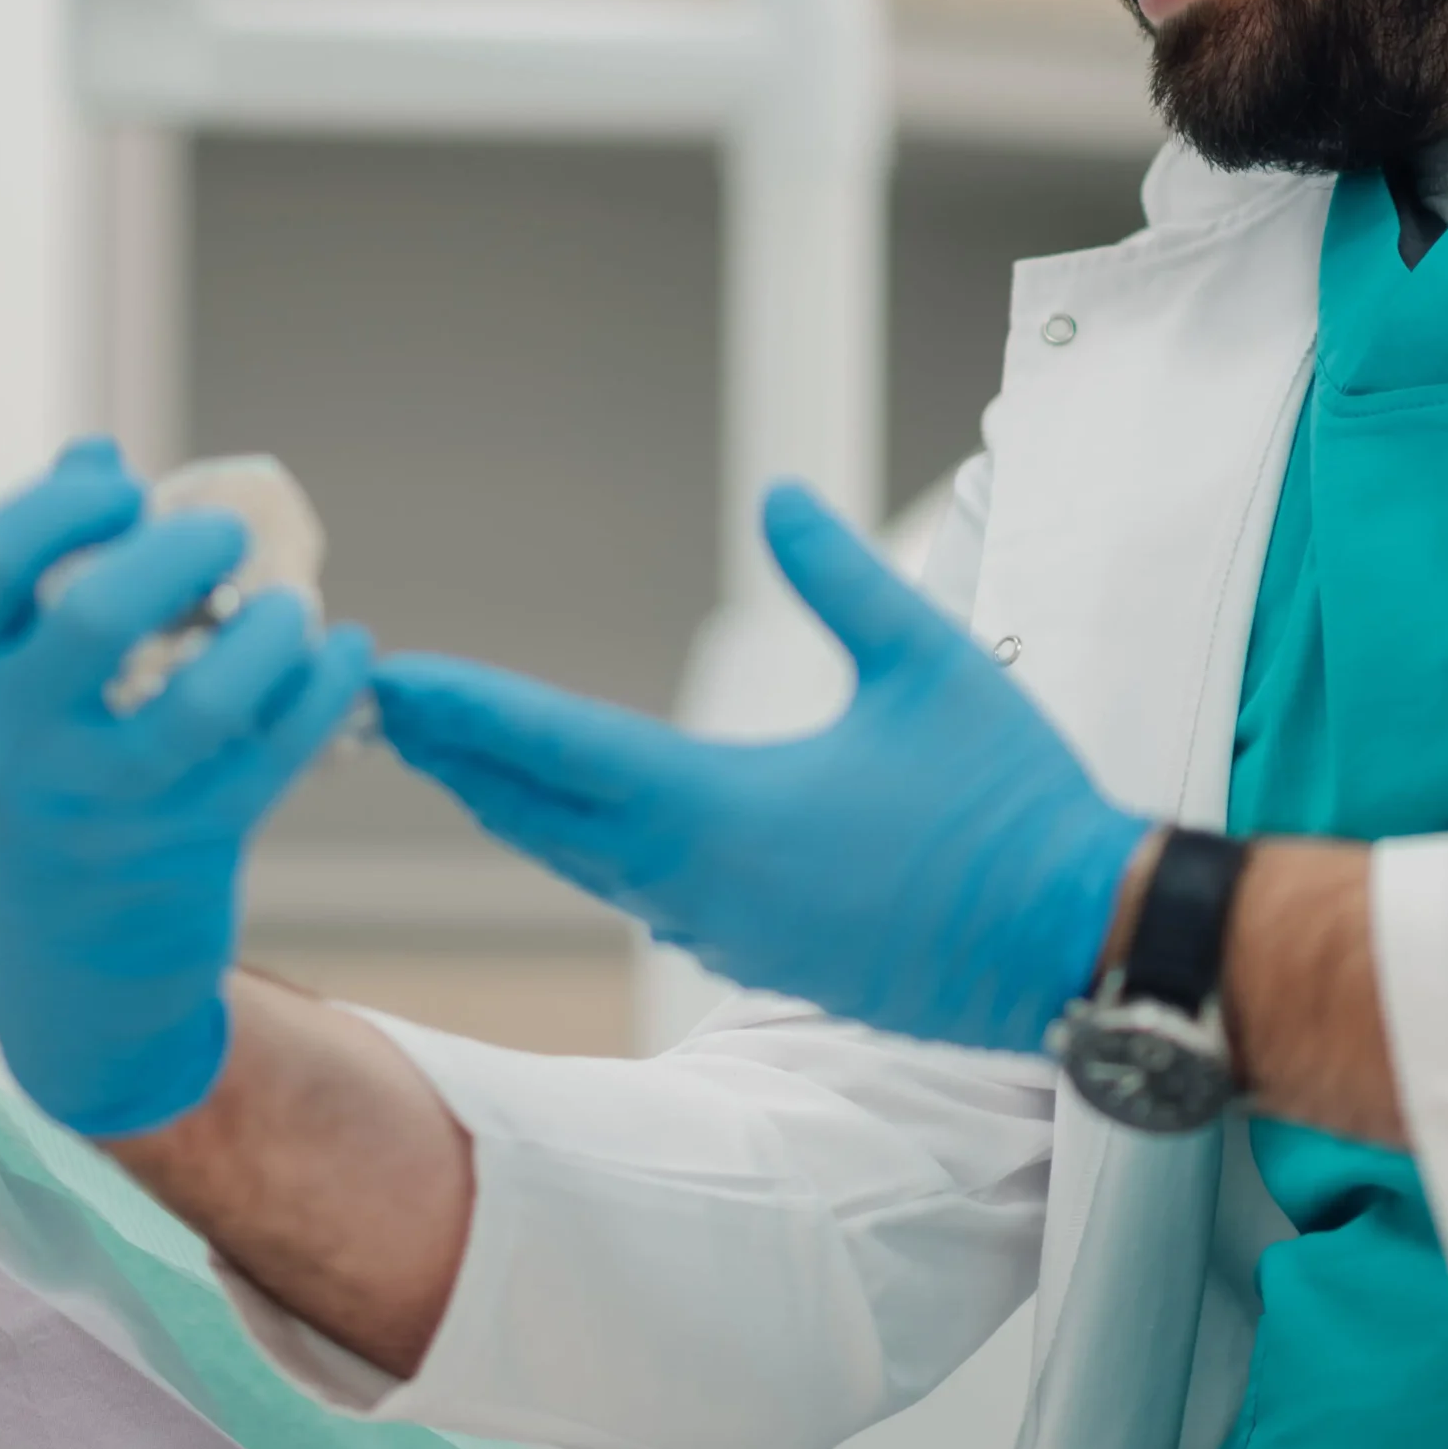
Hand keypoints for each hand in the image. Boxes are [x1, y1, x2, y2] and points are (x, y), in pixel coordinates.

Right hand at [0, 438, 370, 1137]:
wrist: (56, 985)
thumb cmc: (39, 801)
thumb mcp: (6, 704)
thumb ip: (42, 588)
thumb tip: (91, 454)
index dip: (61, 503)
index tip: (123, 483)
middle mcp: (15, 750)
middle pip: (92, 621)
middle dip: (174, 554)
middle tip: (226, 536)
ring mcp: (97, 811)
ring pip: (200, 707)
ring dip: (269, 637)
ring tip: (297, 607)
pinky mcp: (180, 854)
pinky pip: (269, 762)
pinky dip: (322, 697)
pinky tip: (344, 655)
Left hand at [372, 482, 1146, 1051]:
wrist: (1074, 949)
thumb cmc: (1012, 806)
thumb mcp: (930, 665)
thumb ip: (841, 578)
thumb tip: (779, 496)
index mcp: (724, 813)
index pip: (559, 748)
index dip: (468, 707)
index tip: (392, 677)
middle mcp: (699, 883)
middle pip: (541, 809)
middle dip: (456, 750)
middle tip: (373, 703)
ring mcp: (723, 928)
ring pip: (580, 857)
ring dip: (504, 799)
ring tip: (439, 751)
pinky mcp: (756, 951)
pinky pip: (631, 888)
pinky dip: (571, 842)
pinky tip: (556, 820)